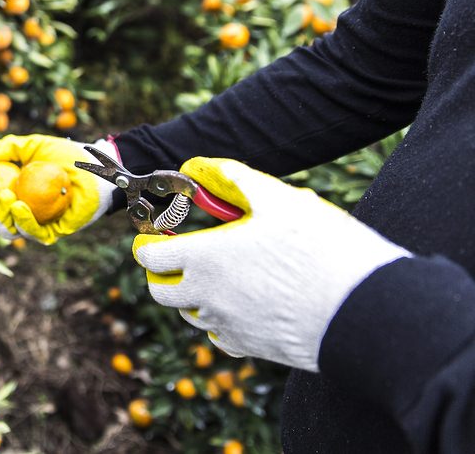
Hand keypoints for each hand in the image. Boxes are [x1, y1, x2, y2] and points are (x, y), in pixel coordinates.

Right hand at [0, 134, 118, 244]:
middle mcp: (19, 214)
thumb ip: (6, 149)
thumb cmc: (64, 155)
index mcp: (9, 196)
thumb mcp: (31, 146)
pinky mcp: (54, 232)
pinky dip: (23, 221)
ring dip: (1, 216)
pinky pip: (34, 232)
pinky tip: (18, 205)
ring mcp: (35, 225)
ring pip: (9, 231)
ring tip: (5, 196)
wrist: (95, 166)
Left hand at [133, 157, 408, 371]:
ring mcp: (227, 327)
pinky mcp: (250, 348)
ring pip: (189, 314)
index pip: (149, 257)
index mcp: (204, 259)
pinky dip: (220, 319)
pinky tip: (244, 300)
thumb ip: (231, 177)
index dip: (148, 243)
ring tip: (222, 271)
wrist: (365, 311)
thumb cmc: (322, 248)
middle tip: (182, 253)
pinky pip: (219, 336)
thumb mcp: (277, 198)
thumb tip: (195, 166)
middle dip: (162, 271)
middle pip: (160, 291)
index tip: (158, 234)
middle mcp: (206, 298)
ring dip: (193, 294)